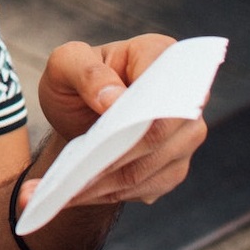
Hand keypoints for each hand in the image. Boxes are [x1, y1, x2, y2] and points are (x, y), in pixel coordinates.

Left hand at [25, 33, 207, 210]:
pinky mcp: (174, 166)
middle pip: (158, 134)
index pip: (163, 84)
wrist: (78, 111)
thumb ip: (85, 71)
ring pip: (152, 167)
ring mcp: (184, 135)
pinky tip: (81, 194)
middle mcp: (184, 96)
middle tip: (77, 173)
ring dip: (110, 183)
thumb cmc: (74, 78)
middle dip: (116, 156)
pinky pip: (148, 186)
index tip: (110, 125)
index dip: (140, 108)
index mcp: (159, 55)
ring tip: (68, 189)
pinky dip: (113, 193)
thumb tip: (114, 99)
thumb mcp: (65, 63)